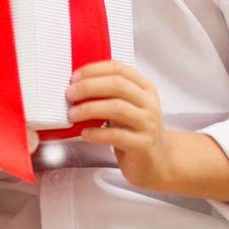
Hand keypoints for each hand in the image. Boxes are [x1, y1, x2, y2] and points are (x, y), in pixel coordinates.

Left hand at [67, 60, 177, 191]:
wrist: (157, 160)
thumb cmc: (136, 131)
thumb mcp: (128, 106)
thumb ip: (110, 94)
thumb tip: (78, 85)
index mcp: (145, 88)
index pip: (119, 68)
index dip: (94, 70)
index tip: (75, 76)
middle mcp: (149, 103)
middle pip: (117, 85)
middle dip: (88, 87)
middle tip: (70, 94)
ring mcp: (148, 124)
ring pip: (117, 108)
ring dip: (90, 109)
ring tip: (73, 114)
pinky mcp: (143, 144)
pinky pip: (117, 136)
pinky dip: (97, 133)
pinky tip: (85, 133)